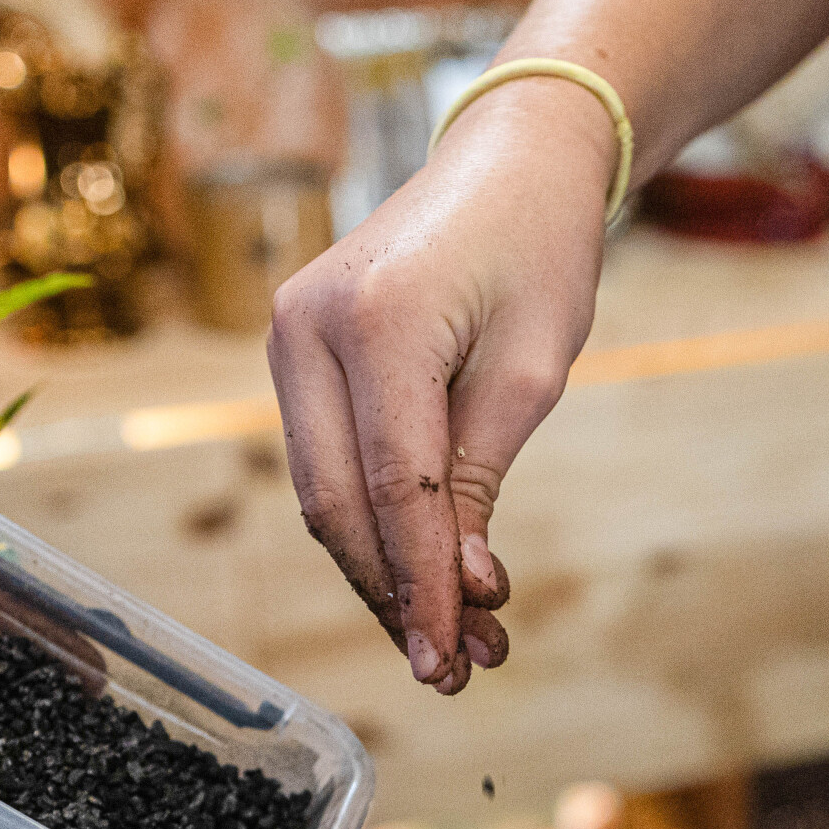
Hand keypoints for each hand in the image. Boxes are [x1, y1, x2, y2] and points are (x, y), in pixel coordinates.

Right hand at [267, 77, 616, 693]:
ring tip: (453, 639)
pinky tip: (422, 576)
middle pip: (337, 503)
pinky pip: (326, 460)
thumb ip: (482, 477)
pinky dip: (371, 525)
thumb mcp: (532, 370)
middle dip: (396, 595)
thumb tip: (461, 585)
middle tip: (455, 668)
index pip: (396, 488)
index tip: (452, 659)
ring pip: (323, 493)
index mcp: (377, 321)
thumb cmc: (540, 249)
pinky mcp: (296, 350)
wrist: (510, 160)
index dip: (423, 585)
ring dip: (382, 573)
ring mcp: (289, 336)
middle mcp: (308, 327)